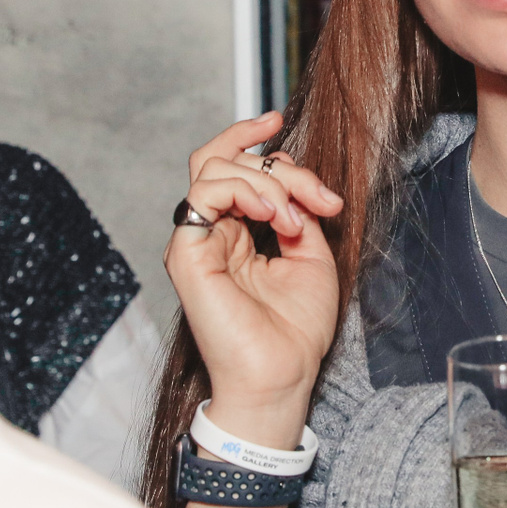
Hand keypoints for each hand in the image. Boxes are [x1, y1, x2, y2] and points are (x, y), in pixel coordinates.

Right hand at [165, 112, 344, 441]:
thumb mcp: (311, 257)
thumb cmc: (295, 330)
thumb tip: (296, 183)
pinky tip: (276, 217)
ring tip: (295, 218)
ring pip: (212, 167)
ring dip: (266, 180)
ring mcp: (196, 241)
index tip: (287, 133)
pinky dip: (245, 190)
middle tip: (320, 199)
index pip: (232, 166)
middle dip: (282, 167)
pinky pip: (202, 194)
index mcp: (237, 232)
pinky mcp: (186, 254)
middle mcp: (211, 231)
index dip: (262, 146)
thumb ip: (300, 214)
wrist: (282, 375)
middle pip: (223, 159)